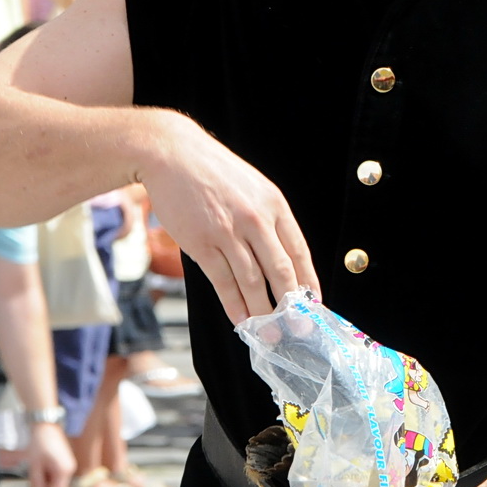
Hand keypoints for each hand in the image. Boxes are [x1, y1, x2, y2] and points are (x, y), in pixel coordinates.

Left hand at [24, 421, 76, 486]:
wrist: (46, 425)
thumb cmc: (39, 444)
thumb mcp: (35, 465)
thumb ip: (37, 483)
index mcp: (64, 471)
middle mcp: (70, 470)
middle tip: (33, 480)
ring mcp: (69, 465)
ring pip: (57, 483)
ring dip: (46, 481)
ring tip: (37, 471)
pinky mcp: (67, 462)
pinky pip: (58, 475)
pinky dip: (50, 475)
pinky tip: (42, 466)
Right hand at [140, 115, 318, 325]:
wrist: (173, 154)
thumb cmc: (214, 172)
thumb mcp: (254, 187)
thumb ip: (268, 219)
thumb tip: (283, 259)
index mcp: (274, 204)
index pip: (299, 251)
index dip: (308, 282)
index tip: (314, 304)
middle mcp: (256, 219)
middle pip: (280, 271)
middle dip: (291, 305)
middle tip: (297, 329)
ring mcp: (228, 232)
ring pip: (252, 282)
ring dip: (261, 311)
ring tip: (268, 332)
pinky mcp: (201, 243)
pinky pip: (223, 281)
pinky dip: (233, 305)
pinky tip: (240, 319)